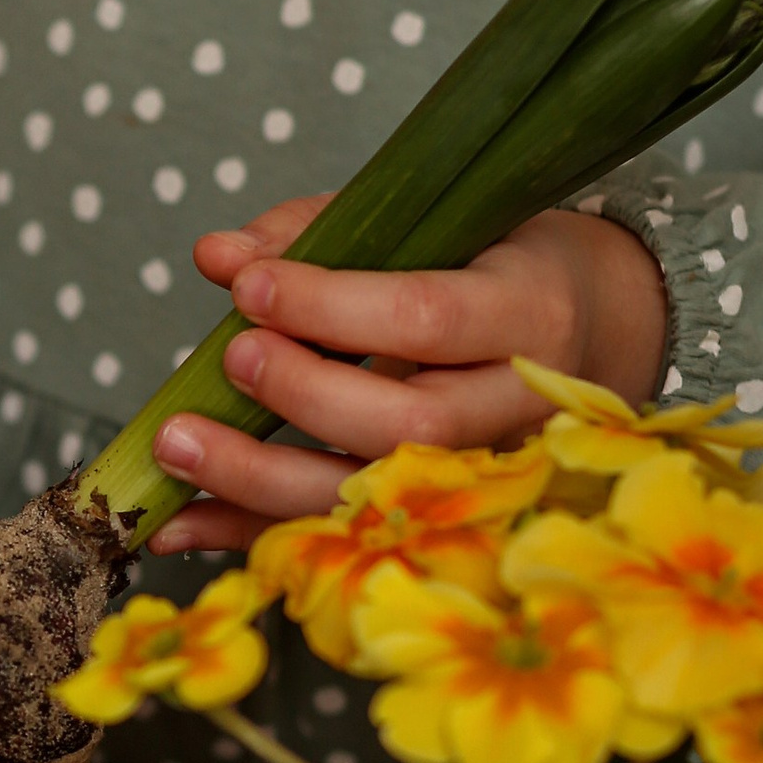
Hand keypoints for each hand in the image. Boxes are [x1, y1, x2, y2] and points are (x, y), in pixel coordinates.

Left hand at [145, 195, 670, 556]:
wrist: (590, 333)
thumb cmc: (492, 264)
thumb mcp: (435, 222)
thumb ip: (321, 232)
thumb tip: (218, 255)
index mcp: (527, 310)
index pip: (426, 318)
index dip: (329, 306)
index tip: (249, 288)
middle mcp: (517, 404)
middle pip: (406, 423)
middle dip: (301, 395)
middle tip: (228, 358)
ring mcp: (481, 477)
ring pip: (370, 498)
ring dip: (256, 478)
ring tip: (173, 444)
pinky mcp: (436, 523)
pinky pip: (335, 539)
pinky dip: (247, 534)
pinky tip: (177, 522)